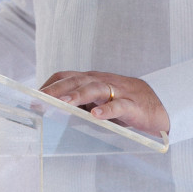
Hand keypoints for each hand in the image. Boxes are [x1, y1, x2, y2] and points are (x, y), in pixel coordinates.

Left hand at [39, 69, 169, 136]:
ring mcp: (117, 91)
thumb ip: (79, 105)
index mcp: (91, 80)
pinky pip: (118, 105)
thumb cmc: (123, 103)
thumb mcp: (98, 102)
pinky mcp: (132, 104)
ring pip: (95, 88)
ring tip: (63, 102)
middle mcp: (101, 82)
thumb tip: (52, 116)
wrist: (160, 103)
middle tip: (40, 99)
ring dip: (77, 94)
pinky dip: (107, 109)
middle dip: (57, 89)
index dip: (49, 84)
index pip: (65, 76)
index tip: (32, 96)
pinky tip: (96, 115)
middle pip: (76, 80)